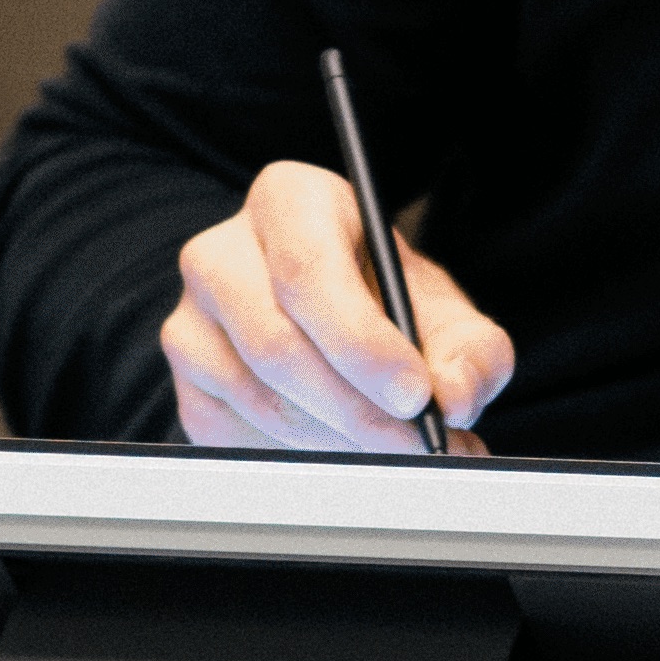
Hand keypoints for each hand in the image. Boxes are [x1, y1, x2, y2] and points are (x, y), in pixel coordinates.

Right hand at [161, 157, 515, 450]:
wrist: (339, 319)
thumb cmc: (388, 302)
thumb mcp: (446, 311)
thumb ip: (471, 350)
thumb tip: (454, 397)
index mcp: (288, 202)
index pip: (308, 273)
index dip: (361, 343)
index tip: (415, 395)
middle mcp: (221, 254)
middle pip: (276, 344)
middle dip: (356, 408)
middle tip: (415, 443)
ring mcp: (191, 323)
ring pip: (259, 399)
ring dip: (338, 440)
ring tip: (398, 449)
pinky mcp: (188, 387)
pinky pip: (238, 436)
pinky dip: (303, 458)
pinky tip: (349, 449)